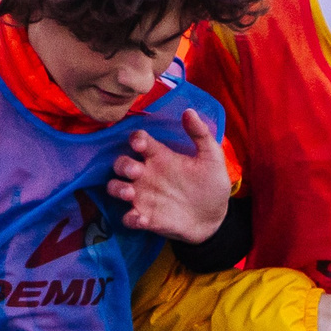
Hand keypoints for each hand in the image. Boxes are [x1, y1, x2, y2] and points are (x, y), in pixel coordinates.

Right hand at [106, 110, 228, 238]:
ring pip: (114, 187)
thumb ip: (201, 134)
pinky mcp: (146, 218)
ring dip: (117, 188)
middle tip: (136, 171)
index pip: (138, 140)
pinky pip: (127, 217)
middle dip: (123, 165)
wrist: (216, 218)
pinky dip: (130, 218)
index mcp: (160, 157)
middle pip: (120, 163)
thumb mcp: (212, 158)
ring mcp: (144, 196)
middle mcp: (147, 174)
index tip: (140, 144)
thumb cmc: (212, 185)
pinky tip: (142, 219)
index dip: (135, 139)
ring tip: (130, 193)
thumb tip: (189, 111)